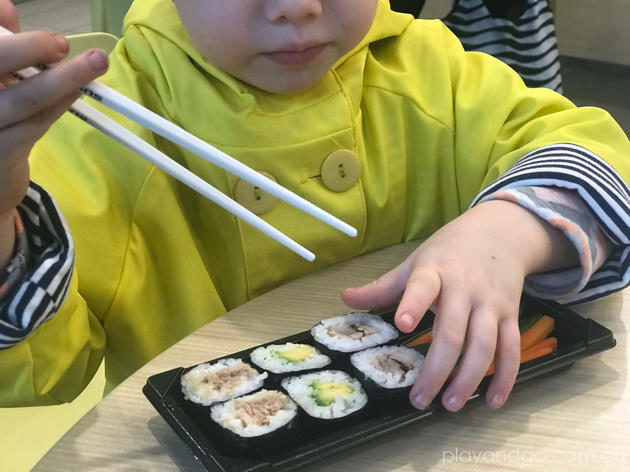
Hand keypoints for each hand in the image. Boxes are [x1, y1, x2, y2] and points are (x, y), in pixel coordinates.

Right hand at [0, 0, 108, 265]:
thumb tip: (6, 8)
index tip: (8, 14)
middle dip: (27, 50)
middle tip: (60, 42)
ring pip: (22, 99)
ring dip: (62, 79)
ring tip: (96, 62)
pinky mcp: (2, 154)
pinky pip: (36, 124)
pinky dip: (60, 103)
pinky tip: (79, 90)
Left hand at [342, 200, 576, 411]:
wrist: (500, 233)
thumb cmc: (448, 252)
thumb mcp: (414, 263)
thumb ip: (383, 286)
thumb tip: (344, 298)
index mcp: (435, 272)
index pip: (422, 287)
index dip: (414, 304)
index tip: (402, 323)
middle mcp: (465, 288)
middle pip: (454, 332)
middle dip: (438, 369)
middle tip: (419, 399)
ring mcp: (491, 303)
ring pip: (485, 345)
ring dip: (470, 378)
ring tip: (451, 404)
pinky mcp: (511, 314)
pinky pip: (512, 348)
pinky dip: (506, 376)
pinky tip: (494, 400)